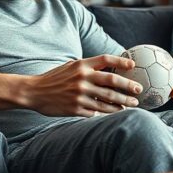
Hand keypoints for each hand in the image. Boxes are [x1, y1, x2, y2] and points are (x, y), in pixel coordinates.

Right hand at [23, 55, 142, 116]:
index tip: (133, 65)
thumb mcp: (70, 66)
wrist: (34, 92)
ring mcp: (79, 95)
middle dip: (128, 86)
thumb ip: (88, 66)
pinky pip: (97, 111)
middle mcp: (82, 79)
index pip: (106, 60)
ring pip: (107, 99)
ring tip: (132, 103)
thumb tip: (109, 67)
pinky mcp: (76, 108)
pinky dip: (108, 112)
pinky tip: (117, 112)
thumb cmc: (55, 78)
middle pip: (112, 81)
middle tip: (138, 90)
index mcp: (81, 65)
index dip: (121, 61)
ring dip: (123, 102)